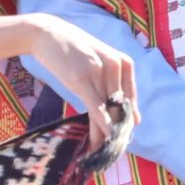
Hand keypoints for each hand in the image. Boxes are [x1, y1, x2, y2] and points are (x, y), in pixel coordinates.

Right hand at [15, 16, 138, 150]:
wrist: (48, 33)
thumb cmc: (74, 51)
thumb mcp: (100, 64)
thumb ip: (116, 87)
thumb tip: (136, 119)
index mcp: (124, 62)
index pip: (131, 100)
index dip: (127, 122)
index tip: (123, 139)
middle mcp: (115, 66)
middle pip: (119, 107)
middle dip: (117, 130)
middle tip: (113, 150)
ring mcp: (98, 72)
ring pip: (107, 110)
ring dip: (105, 133)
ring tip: (103, 150)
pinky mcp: (80, 79)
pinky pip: (95, 106)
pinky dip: (101, 123)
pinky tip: (103, 137)